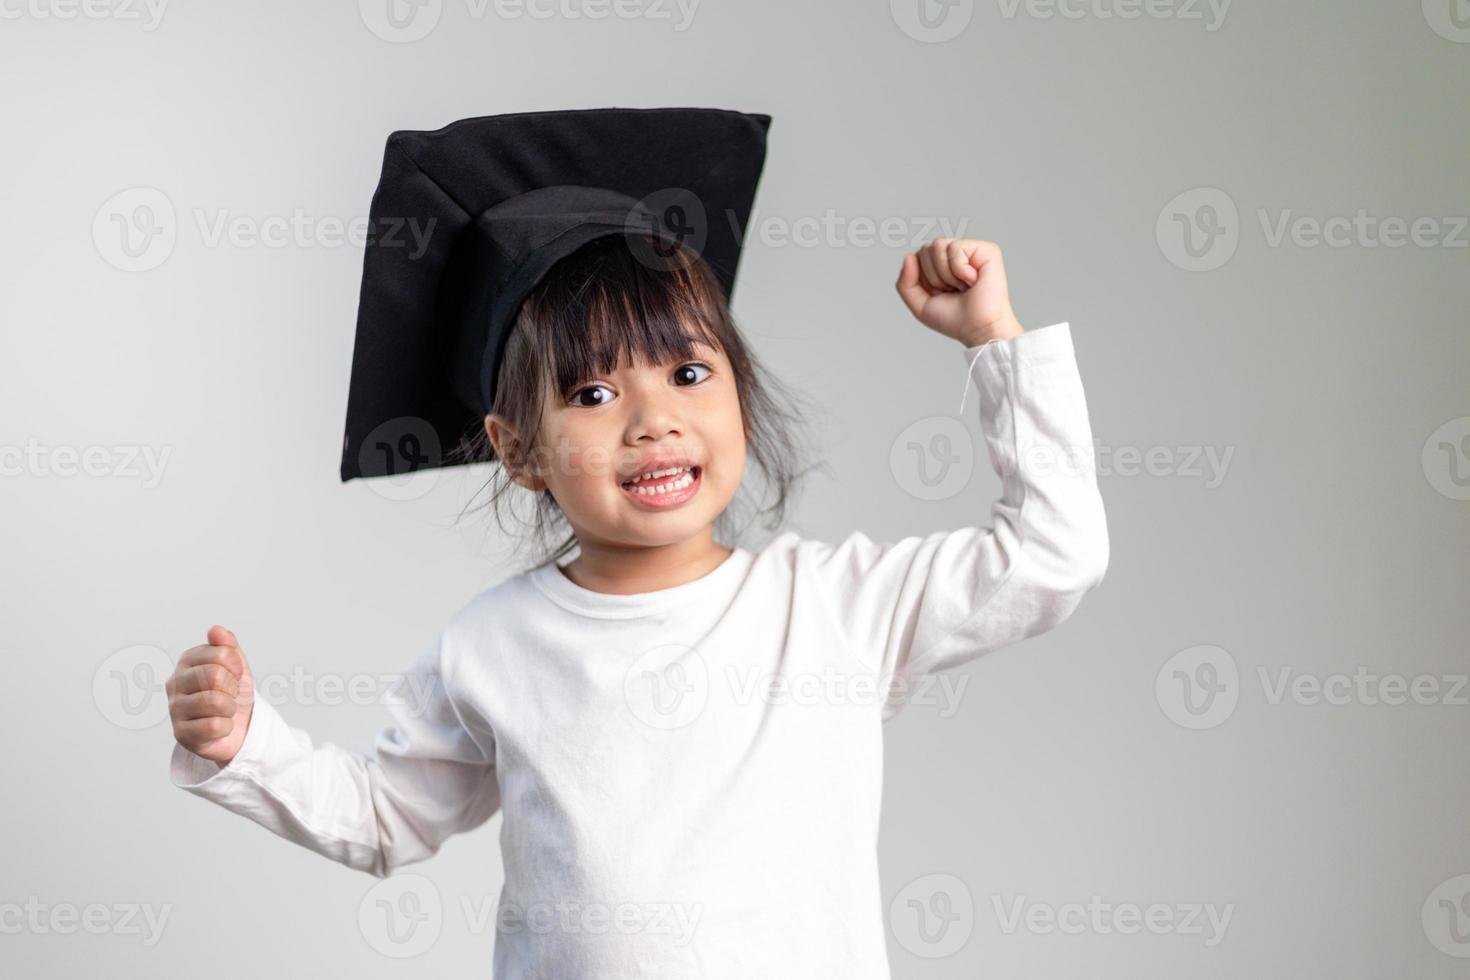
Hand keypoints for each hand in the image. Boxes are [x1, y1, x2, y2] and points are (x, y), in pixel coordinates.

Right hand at [166, 625, 254, 765]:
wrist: (236, 728)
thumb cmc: (232, 694)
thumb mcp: (236, 666)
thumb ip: (227, 645)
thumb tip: (216, 630)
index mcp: (187, 661)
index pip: (221, 653)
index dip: (236, 666)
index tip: (234, 675)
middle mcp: (175, 682)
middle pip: (215, 676)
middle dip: (232, 688)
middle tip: (229, 695)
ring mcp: (174, 708)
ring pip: (214, 702)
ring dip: (230, 709)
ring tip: (224, 711)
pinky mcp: (180, 733)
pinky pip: (213, 726)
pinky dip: (225, 727)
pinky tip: (219, 727)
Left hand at [896, 238, 1024, 346]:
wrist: (978, 329)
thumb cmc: (955, 319)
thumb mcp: (919, 304)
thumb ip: (905, 283)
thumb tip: (909, 255)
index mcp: (942, 265)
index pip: (918, 257)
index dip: (923, 279)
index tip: (941, 293)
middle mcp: (956, 255)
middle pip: (926, 249)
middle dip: (933, 276)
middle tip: (953, 291)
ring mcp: (971, 250)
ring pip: (938, 246)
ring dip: (946, 274)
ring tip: (963, 286)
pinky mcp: (986, 249)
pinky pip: (956, 248)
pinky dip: (960, 269)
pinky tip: (973, 279)